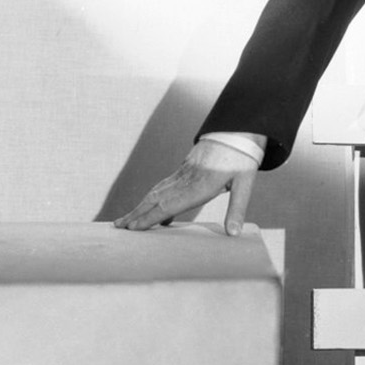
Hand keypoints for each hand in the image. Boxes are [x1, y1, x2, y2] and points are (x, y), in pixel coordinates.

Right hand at [113, 139, 258, 234]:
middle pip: (155, 199)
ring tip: (126, 220)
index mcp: (200, 186)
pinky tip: (151, 209)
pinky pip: (163, 186)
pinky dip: (152, 198)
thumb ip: (238, 209)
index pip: (169, 205)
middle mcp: (186, 180)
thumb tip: (233, 234)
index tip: (134, 228)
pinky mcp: (184, 169)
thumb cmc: (242, 159)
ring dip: (139, 206)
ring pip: (156, 191)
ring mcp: (182, 173)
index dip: (150, 217)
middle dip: (136, 214)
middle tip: (119, 227)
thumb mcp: (246, 184)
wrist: (236, 130)